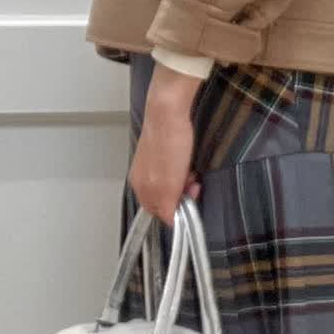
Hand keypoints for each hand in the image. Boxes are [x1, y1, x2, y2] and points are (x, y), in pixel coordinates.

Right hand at [130, 66, 203, 223]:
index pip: (159, 213)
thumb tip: (169, 222)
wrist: (168, 111)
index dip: (177, 211)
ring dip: (183, 183)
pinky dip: (181, 170)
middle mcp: (141, 178)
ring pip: (169, 186)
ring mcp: (148, 165)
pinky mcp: (157, 153)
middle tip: (193, 185)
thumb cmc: (169, 144)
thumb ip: (166, 206)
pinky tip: (187, 162)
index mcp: (140, 188)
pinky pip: (171, 171)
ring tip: (191, 172)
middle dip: (181, 196)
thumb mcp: (169, 184)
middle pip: (164, 200)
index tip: (190, 202)